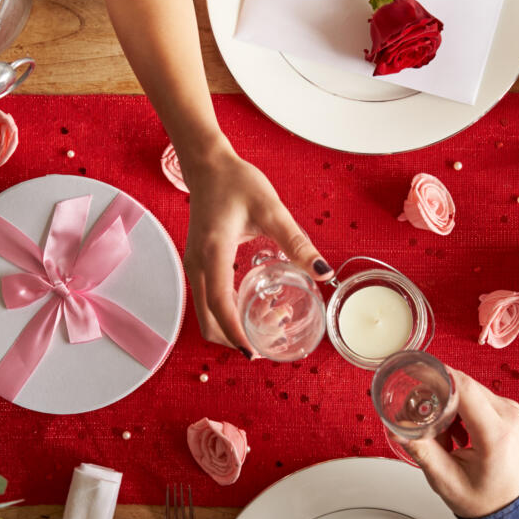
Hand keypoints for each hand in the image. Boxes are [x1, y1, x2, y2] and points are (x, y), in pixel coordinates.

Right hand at [181, 149, 330, 352]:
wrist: (208, 166)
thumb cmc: (236, 182)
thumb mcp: (272, 209)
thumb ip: (297, 242)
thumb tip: (323, 271)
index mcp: (213, 252)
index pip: (220, 303)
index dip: (236, 332)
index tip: (254, 352)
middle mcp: (197, 265)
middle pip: (208, 319)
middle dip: (235, 338)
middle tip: (268, 344)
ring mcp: (194, 266)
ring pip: (206, 314)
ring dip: (231, 328)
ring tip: (266, 324)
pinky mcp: (198, 265)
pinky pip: (207, 301)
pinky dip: (227, 314)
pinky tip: (256, 306)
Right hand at [402, 369, 518, 518]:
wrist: (516, 510)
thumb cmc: (488, 501)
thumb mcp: (447, 481)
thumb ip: (421, 451)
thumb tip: (397, 428)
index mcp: (497, 433)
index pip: (464, 388)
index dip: (436, 374)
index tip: (414, 369)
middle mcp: (509, 416)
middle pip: (464, 386)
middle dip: (437, 397)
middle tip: (422, 421)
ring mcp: (512, 411)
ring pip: (469, 390)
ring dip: (449, 406)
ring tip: (445, 439)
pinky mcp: (509, 411)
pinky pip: (478, 398)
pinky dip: (461, 410)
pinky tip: (457, 435)